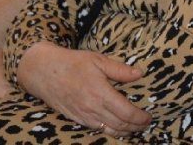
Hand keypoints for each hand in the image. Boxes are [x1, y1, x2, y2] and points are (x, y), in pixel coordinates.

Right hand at [18, 41, 151, 136]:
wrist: (43, 71)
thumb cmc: (72, 63)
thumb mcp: (98, 60)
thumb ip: (120, 70)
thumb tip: (140, 73)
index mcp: (101, 93)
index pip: (126, 113)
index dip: (140, 118)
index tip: (149, 116)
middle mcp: (92, 108)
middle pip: (120, 125)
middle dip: (136, 127)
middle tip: (146, 124)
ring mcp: (83, 115)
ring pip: (108, 130)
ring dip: (124, 132)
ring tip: (135, 128)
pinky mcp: (75, 118)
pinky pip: (96, 129)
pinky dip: (109, 131)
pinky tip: (116, 128)